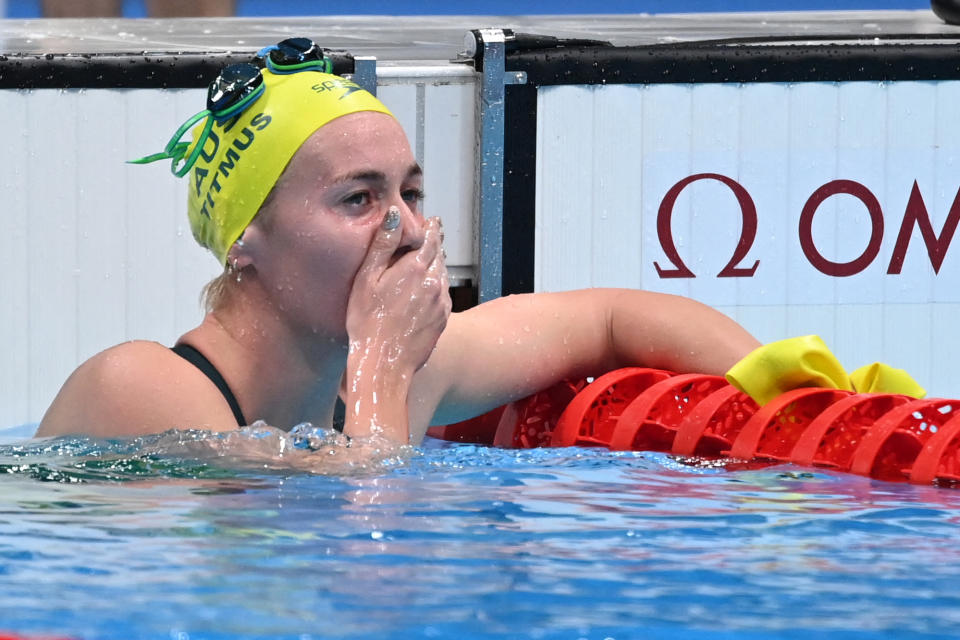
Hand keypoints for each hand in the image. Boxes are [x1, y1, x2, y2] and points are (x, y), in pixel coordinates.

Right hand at [343, 208, 450, 438]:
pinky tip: (426, 289)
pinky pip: (443, 294)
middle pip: (439, 256)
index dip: (431, 228)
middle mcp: (433, 283)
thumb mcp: (366, 279)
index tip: (432, 220)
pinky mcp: (442, 320)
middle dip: (434, 244)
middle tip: (430, 236)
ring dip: (437, 264)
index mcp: (414, 269)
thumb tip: (395, 215)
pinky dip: (437, 285)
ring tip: (428, 260)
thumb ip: (382, 245)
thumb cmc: (366, 323)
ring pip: (442, 275)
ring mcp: (441, 303)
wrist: (383, 364)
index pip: (430, 239)